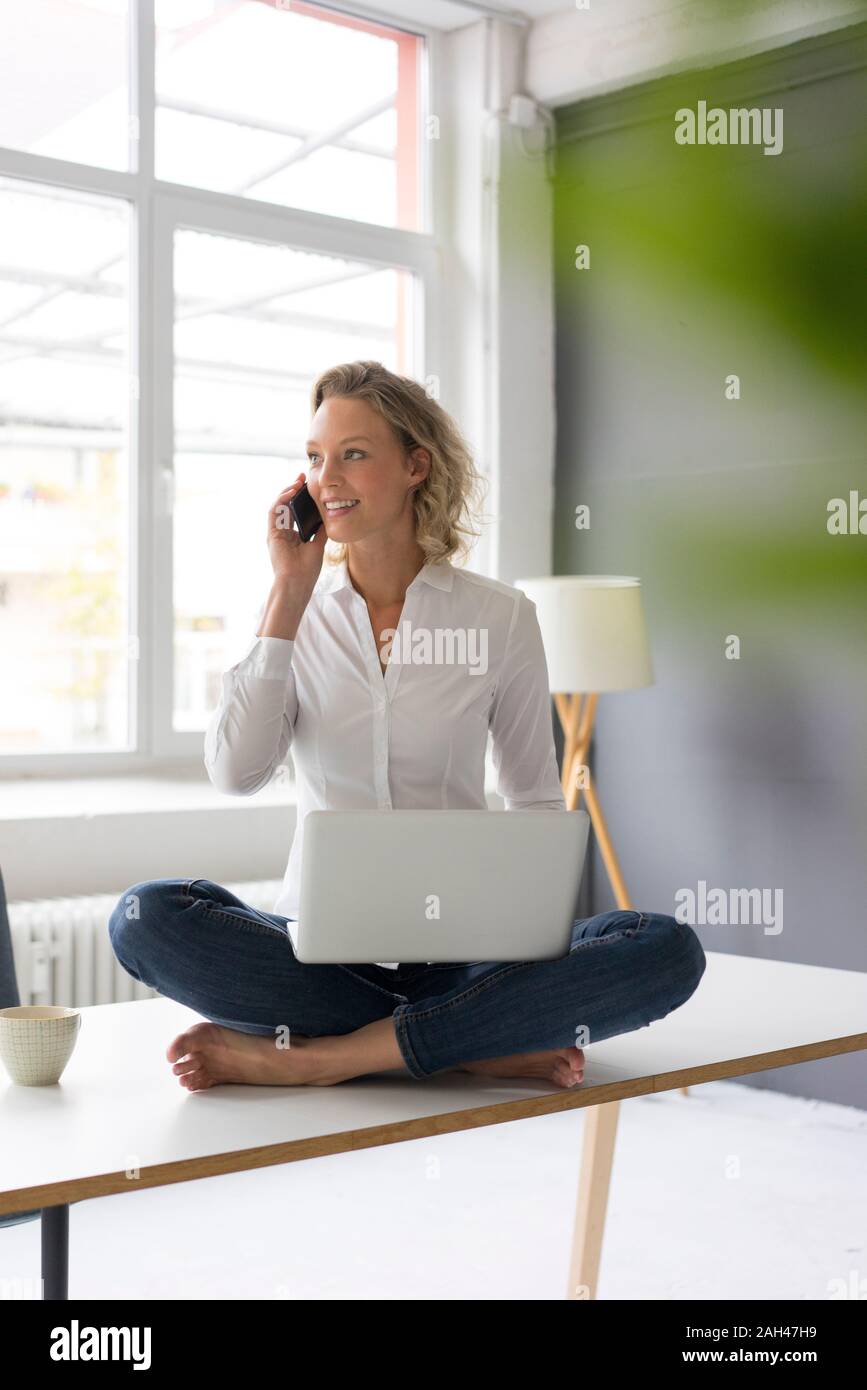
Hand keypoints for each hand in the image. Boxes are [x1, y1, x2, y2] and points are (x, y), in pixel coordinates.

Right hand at [267, 473, 326, 588]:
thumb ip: (319, 531)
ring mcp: (276, 532)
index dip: (301, 498)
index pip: (295, 511)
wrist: (298, 582)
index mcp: (292, 535)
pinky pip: (274, 512)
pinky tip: (290, 492)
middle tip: (303, 477)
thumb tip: (327, 517)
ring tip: (298, 482)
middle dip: (293, 490)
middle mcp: (282, 532)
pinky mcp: (271, 533)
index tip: (310, 486)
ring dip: (287, 492)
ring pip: (278, 506)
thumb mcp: (317, 545)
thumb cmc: (307, 569)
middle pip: (286, 505)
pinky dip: (281, 500)